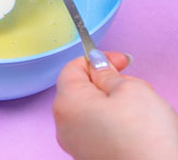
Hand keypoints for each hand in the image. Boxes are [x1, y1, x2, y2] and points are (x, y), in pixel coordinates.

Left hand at [53, 51, 177, 159]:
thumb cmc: (145, 137)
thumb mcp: (130, 89)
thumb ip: (107, 72)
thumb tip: (97, 63)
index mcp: (67, 102)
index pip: (72, 68)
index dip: (97, 59)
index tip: (121, 61)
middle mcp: (63, 125)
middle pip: (83, 89)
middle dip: (109, 82)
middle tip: (136, 87)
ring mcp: (75, 144)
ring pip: (92, 108)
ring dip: (115, 102)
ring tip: (142, 110)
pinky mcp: (89, 157)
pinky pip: (97, 128)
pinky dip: (114, 121)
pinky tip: (136, 128)